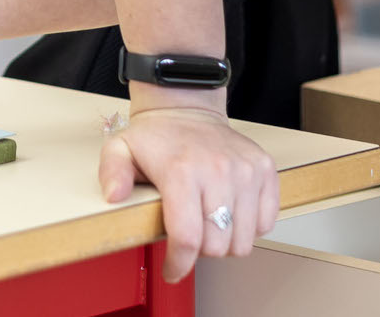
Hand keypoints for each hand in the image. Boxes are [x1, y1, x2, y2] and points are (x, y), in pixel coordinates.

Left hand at [99, 106, 279, 280]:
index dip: (179, 264)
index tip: (172, 270)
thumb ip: (112, 173)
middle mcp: (218, 171)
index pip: (187, 238)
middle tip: (189, 236)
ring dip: (225, 242)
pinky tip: (231, 215)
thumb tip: (114, 196)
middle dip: (199, 251)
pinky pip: (267, 222)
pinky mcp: (265, 170)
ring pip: (243, 240)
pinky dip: (250, 228)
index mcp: (181, 171)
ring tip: (208, 225)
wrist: (187, 108)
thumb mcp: (119, 149)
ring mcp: (246, 171)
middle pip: (217, 245)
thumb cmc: (156, 136)